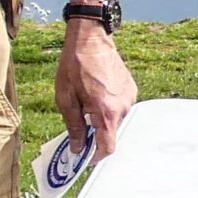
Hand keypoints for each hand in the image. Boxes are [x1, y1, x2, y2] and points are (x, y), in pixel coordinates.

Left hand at [56, 23, 135, 162]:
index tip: (85, 157)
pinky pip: (120, 106)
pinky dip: (108, 107)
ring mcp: (130, 98)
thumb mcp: (65, 99)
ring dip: (101, 118)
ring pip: (115, 119)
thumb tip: (78, 148)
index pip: (108, 147)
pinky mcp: (131, 89)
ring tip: (85, 102)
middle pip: (111, 132)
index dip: (96, 156)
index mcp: (107, 112)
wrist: (90, 40)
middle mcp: (123, 107)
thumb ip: (74, 126)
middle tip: (79, 126)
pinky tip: (95, 93)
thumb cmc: (74, 67)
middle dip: (95, 134)